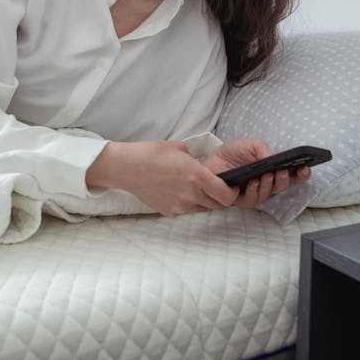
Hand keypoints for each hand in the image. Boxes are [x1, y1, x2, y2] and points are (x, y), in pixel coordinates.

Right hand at [86, 140, 239, 215]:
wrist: (127, 167)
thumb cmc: (152, 153)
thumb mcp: (180, 148)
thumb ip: (195, 159)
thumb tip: (201, 165)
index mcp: (196, 175)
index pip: (225, 194)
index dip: (233, 192)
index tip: (232, 187)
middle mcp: (190, 194)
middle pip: (217, 206)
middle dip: (222, 198)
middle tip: (219, 188)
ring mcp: (179, 205)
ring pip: (203, 209)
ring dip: (206, 201)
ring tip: (198, 189)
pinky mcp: (169, 211)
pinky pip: (187, 210)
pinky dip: (189, 204)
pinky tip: (180, 191)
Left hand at [203, 137, 310, 208]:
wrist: (212, 158)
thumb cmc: (233, 152)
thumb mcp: (251, 145)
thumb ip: (264, 150)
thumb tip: (275, 159)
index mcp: (272, 170)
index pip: (292, 175)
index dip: (301, 174)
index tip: (305, 169)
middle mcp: (266, 183)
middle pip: (282, 187)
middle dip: (284, 180)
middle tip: (282, 172)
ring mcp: (254, 193)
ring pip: (268, 195)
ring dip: (269, 185)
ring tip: (267, 175)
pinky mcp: (240, 199)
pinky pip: (251, 200)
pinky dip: (254, 191)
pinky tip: (253, 182)